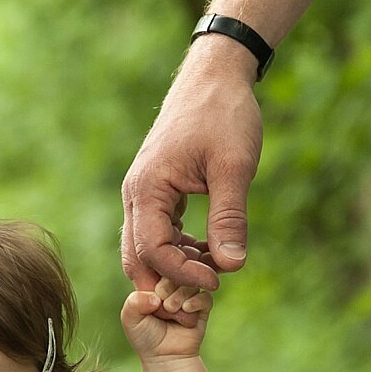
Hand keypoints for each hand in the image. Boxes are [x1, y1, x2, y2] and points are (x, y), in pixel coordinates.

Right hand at [120, 38, 261, 318]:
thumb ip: (230, 218)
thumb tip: (232, 266)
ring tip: (212, 273)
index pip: (151, 250)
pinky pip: (157, 230)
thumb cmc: (223, 115)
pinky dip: (178, 247)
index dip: (181, 273)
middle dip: (166, 280)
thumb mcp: (234, 168)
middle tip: (203, 295)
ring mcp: (143, 192)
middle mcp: (136, 193)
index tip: (216, 282)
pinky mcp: (156, 190)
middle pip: (136, 255)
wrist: (215, 76)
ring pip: (145, 246)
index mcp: (147, 188)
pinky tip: (209, 251)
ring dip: (173, 265)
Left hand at [122, 275, 211, 361]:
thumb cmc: (145, 336)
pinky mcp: (203, 306)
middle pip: (176, 272)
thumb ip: (134, 302)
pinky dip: (196, 301)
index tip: (152, 294)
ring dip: (181, 295)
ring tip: (171, 310)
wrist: (164, 356)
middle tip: (163, 305)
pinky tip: (187, 309)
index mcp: (154, 284)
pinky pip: (205, 296)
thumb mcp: (130, 319)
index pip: (158, 267)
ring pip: (190, 282)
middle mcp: (172, 286)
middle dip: (168, 286)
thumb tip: (157, 296)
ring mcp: (188, 295)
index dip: (156, 277)